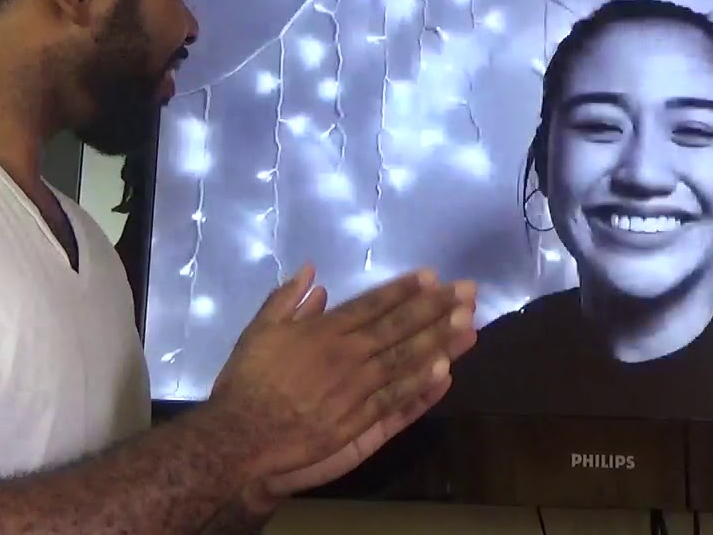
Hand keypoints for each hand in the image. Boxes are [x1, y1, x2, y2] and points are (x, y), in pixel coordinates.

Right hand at [205, 264, 476, 511]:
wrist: (242, 438)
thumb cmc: (246, 383)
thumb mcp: (258, 331)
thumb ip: (286, 300)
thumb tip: (311, 273)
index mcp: (324, 331)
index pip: (372, 305)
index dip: (403, 290)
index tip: (432, 276)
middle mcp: (348, 356)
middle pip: (398, 328)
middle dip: (435, 308)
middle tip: (468, 292)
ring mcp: (357, 390)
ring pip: (406, 361)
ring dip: (439, 342)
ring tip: (469, 325)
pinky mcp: (361, 423)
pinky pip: (397, 402)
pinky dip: (421, 388)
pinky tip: (445, 373)